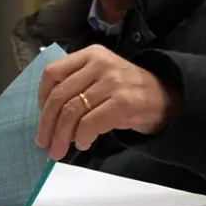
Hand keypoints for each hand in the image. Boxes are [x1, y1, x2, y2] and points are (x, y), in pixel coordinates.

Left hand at [37, 45, 172, 160]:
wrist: (163, 97)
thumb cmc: (125, 92)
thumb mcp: (98, 79)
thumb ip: (74, 89)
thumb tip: (47, 122)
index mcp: (89, 55)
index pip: (52, 73)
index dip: (41, 100)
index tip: (42, 119)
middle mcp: (99, 64)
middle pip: (60, 96)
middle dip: (47, 125)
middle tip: (44, 144)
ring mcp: (112, 81)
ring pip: (72, 111)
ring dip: (62, 136)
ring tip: (59, 151)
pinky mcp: (124, 101)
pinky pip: (91, 122)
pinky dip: (82, 137)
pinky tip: (83, 144)